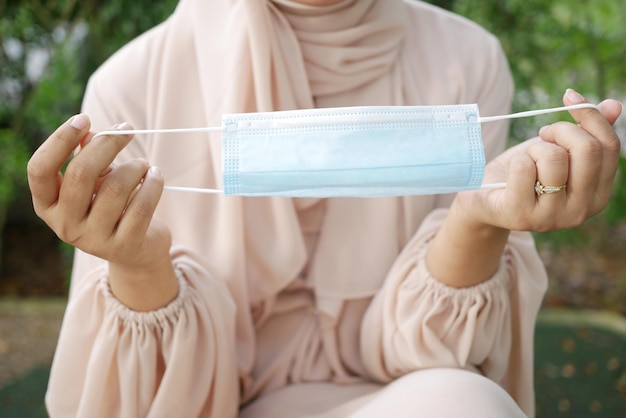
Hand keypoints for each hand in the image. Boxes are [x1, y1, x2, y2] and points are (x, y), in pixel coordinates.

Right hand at [28, 114, 176, 309]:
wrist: (136, 251)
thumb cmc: (111, 207)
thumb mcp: (95, 183)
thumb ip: (87, 157)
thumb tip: (90, 133)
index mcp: (47, 205)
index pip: (40, 169)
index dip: (59, 140)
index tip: (83, 118)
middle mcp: (64, 225)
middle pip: (81, 173)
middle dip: (107, 144)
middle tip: (128, 129)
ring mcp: (93, 239)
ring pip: (116, 187)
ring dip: (135, 166)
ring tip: (144, 164)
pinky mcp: (124, 246)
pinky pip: (142, 205)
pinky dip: (153, 183)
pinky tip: (156, 176)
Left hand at [427, 89, 620, 286]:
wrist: (484, 198)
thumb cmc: (524, 173)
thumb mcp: (557, 149)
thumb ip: (587, 132)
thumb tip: (614, 105)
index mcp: (597, 196)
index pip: (609, 147)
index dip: (591, 116)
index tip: (569, 98)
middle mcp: (580, 212)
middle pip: (587, 150)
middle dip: (561, 130)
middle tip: (543, 135)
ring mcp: (550, 218)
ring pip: (554, 157)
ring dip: (535, 149)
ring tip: (527, 159)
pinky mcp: (520, 216)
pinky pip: (524, 168)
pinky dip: (517, 160)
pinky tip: (511, 173)